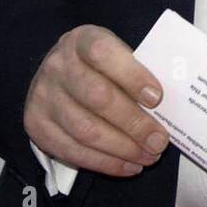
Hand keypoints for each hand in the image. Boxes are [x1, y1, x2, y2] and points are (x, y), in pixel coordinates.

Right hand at [23, 24, 166, 176]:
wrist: (55, 74)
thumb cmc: (98, 65)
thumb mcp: (115, 54)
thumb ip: (136, 72)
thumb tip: (169, 106)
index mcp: (81, 41)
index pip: (103, 53)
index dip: (132, 75)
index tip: (157, 98)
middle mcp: (57, 66)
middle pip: (97, 97)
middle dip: (133, 123)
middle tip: (159, 140)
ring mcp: (43, 97)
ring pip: (85, 129)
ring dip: (122, 148)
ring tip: (149, 156)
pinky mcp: (37, 126)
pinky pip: (72, 151)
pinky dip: (105, 163)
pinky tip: (129, 166)